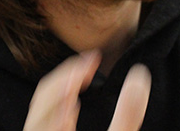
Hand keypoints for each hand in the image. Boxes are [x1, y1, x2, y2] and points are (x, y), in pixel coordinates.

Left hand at [23, 51, 151, 130]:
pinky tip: (73, 106)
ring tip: (84, 76)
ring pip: (40, 107)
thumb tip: (138, 75)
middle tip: (92, 60)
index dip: (75, 69)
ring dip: (61, 87)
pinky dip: (57, 105)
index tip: (95, 58)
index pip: (53, 90)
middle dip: (68, 73)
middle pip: (44, 95)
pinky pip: (42, 121)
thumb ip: (127, 115)